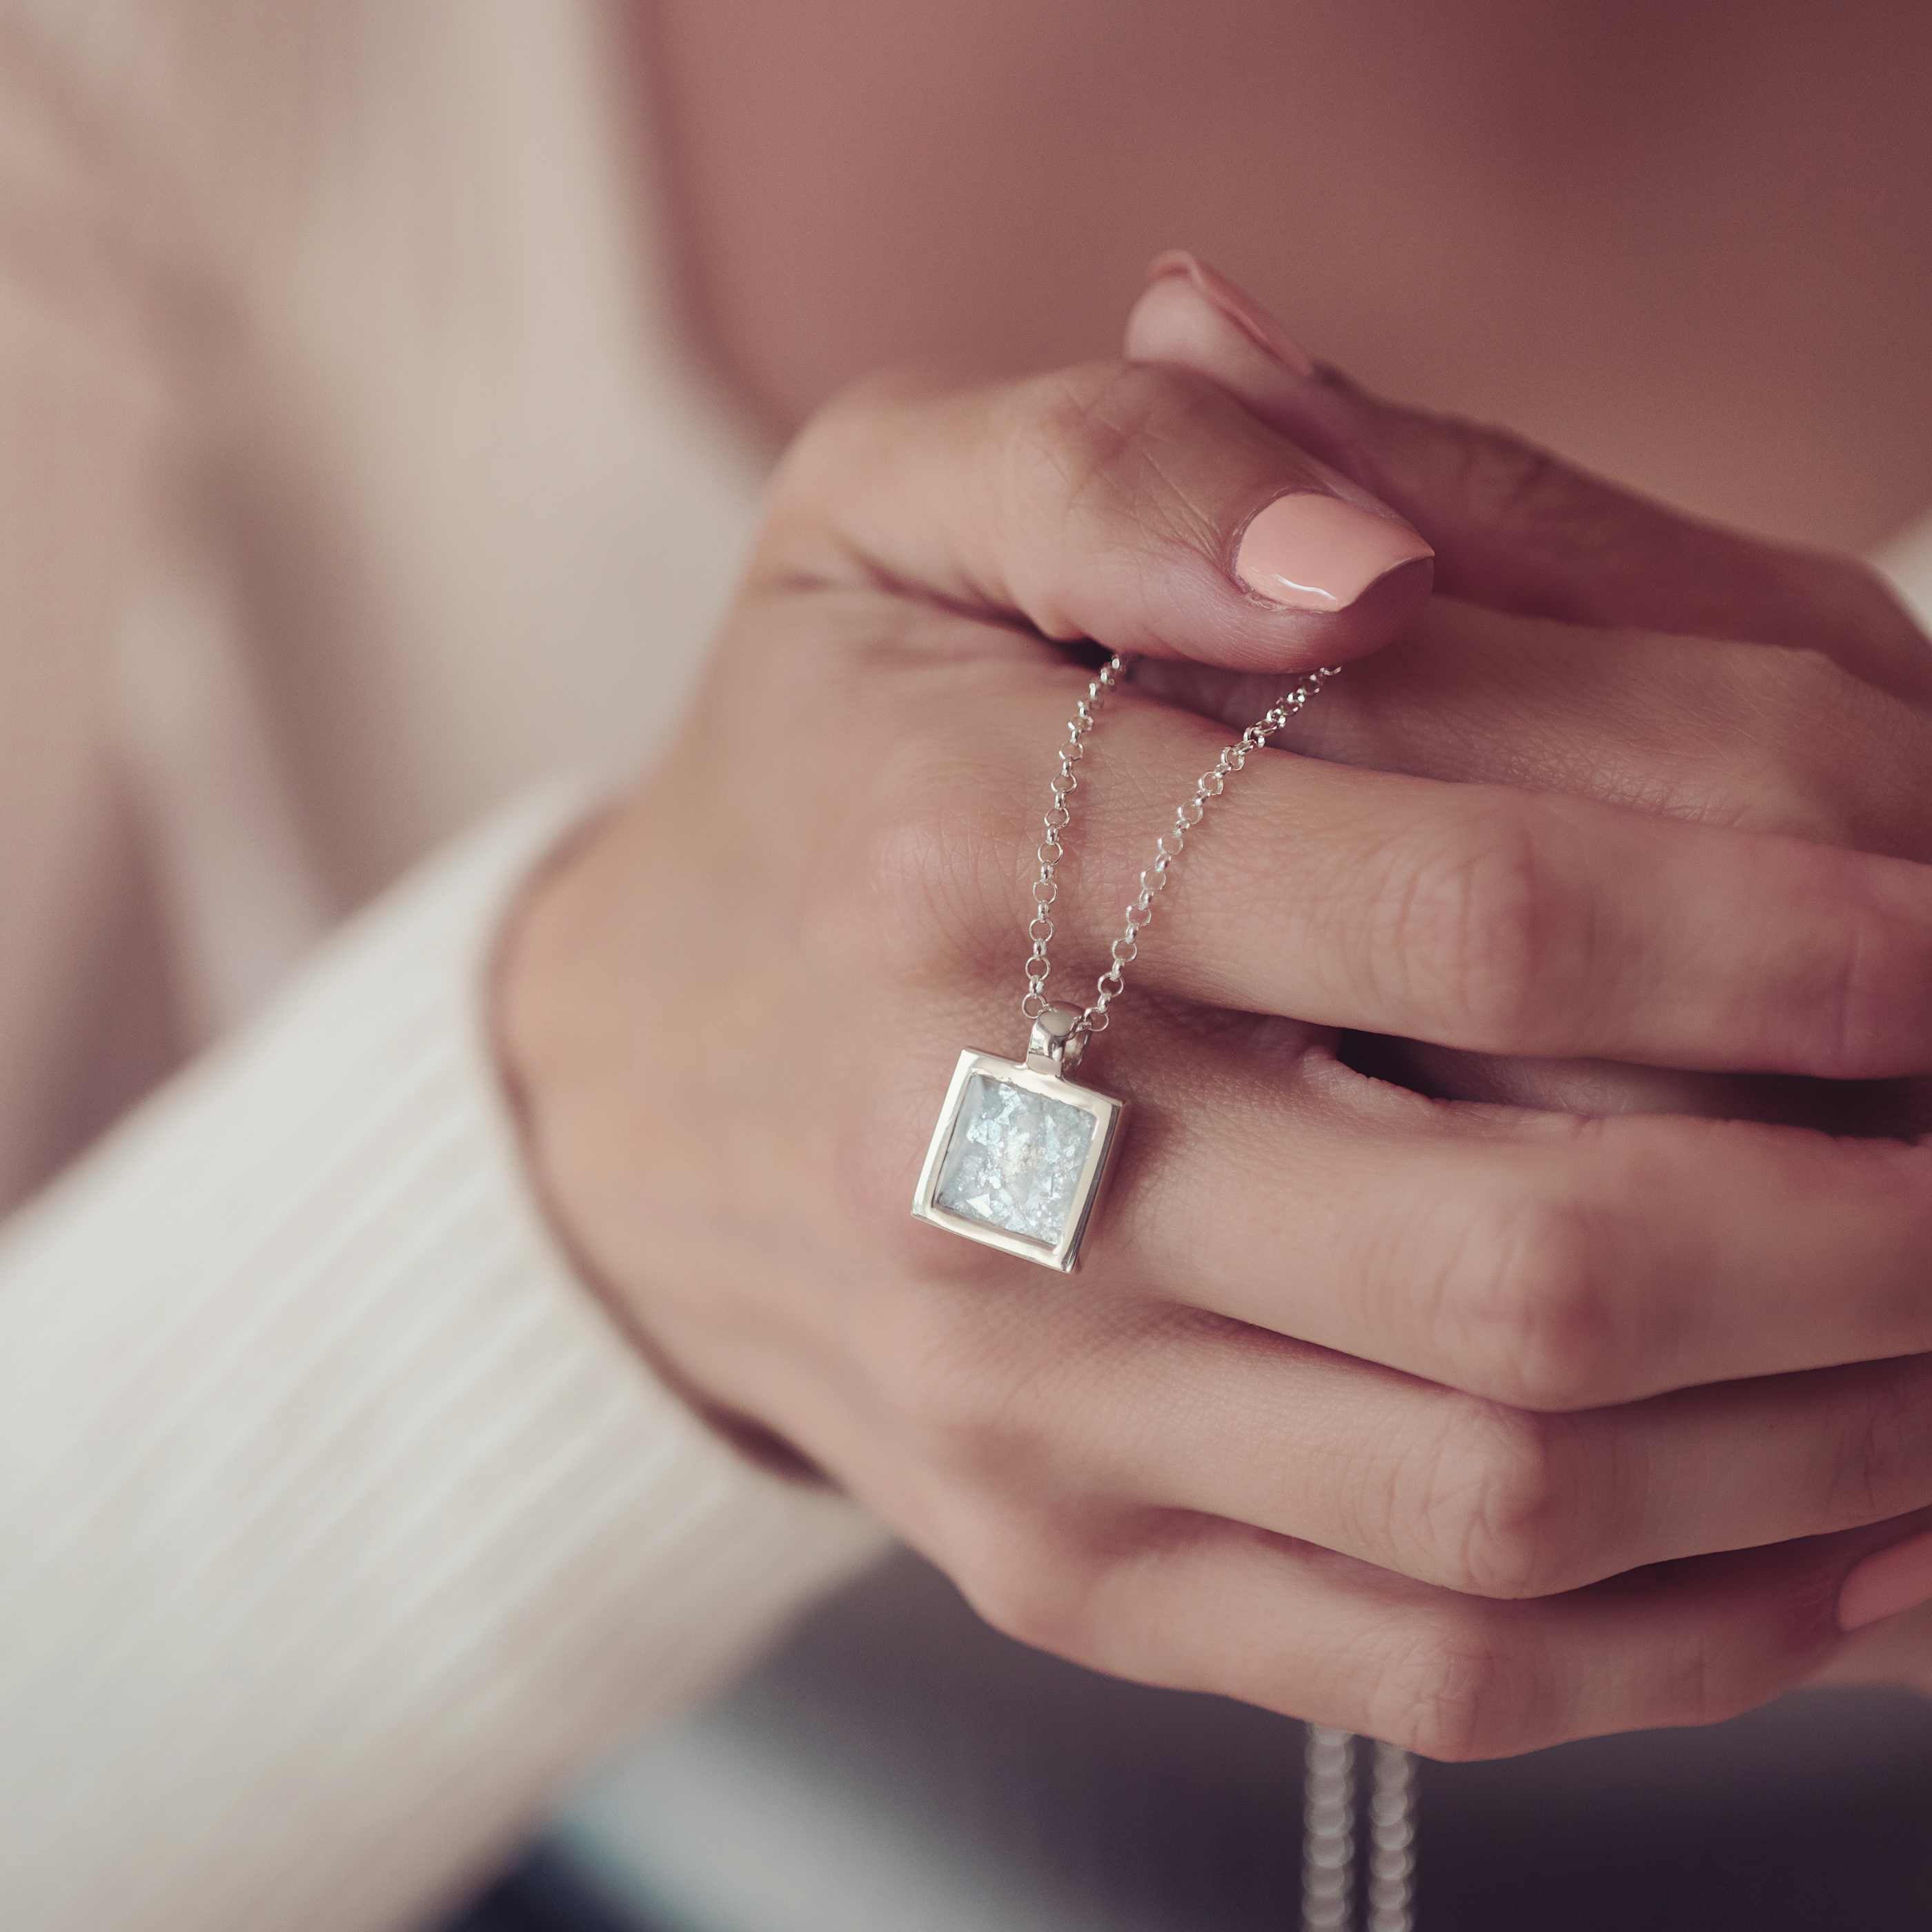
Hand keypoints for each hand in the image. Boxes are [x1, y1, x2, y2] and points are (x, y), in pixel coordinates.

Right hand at [499, 286, 1931, 1758]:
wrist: (626, 1100)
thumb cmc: (811, 777)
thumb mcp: (886, 511)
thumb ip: (1117, 463)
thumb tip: (1361, 551)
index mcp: (958, 855)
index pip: (1484, 908)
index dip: (1801, 919)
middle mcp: (977, 1170)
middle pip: (1543, 1255)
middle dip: (1890, 1215)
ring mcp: (1028, 1414)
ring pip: (1524, 1498)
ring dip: (1843, 1430)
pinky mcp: (1068, 1576)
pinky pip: (1436, 1670)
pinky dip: (1704, 1639)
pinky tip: (1857, 1540)